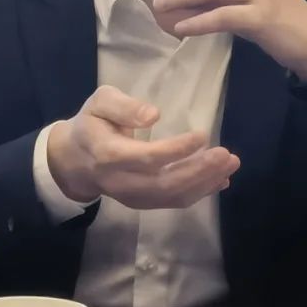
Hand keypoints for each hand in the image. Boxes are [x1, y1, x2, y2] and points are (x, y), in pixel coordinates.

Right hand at [46, 85, 239, 209]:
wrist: (75, 160)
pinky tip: (220, 180)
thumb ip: (124, 107)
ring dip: (205, 183)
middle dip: (199, 171)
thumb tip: (153, 115)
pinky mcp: (142, 203)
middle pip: (164, 184)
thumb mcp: (99, 103)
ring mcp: (131, 197)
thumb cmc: (92, 124)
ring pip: (172, 197)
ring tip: (230, 164)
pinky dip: (199, 192)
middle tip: (227, 155)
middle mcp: (120, 182)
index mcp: (108, 154)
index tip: (203, 136)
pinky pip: (173, 202)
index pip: (147, 158)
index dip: (177, 150)